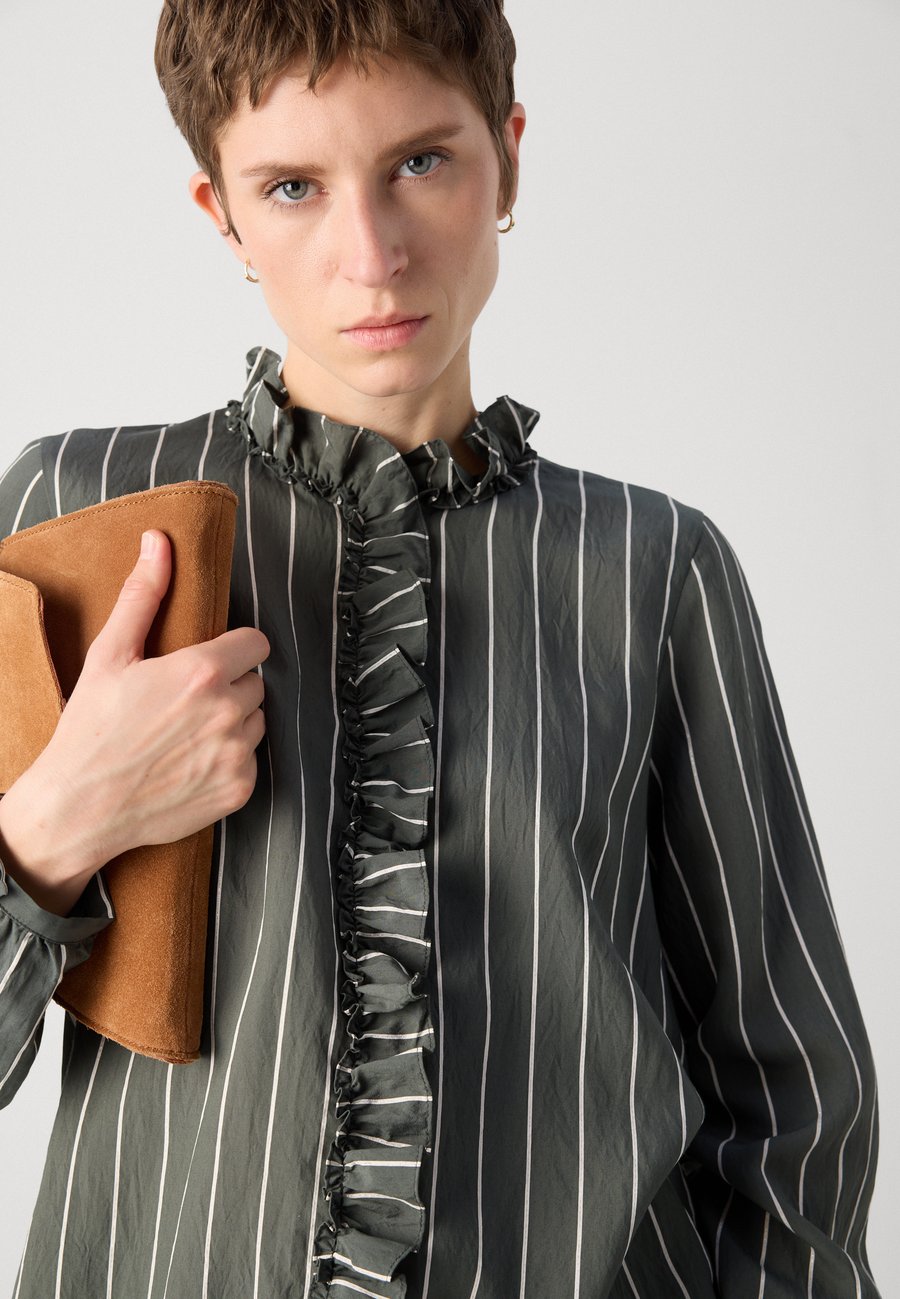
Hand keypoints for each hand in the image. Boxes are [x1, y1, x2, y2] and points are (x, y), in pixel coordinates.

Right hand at [24, 527, 269, 877]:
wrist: (79, 808)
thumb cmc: (90, 730)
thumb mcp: (109, 655)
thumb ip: (143, 596)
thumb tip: (158, 543)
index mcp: (202, 672)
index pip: (257, 644)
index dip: (235, 649)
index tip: (214, 659)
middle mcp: (228, 712)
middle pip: (255, 683)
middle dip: (228, 686)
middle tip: (184, 701)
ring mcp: (236, 754)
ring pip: (256, 721)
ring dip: (233, 722)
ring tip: (186, 731)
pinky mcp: (239, 789)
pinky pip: (251, 760)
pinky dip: (229, 760)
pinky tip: (191, 762)